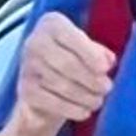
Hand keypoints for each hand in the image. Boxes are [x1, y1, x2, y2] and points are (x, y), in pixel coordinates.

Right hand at [14, 11, 114, 129]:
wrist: (42, 81)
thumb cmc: (71, 58)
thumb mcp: (85, 48)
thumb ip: (98, 52)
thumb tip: (108, 61)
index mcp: (52, 24)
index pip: (72, 37)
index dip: (90, 55)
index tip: (105, 69)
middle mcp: (35, 42)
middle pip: (68, 64)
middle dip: (92, 79)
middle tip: (106, 88)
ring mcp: (28, 67)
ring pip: (63, 86)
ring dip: (86, 96)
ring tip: (98, 100)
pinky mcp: (26, 91)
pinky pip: (54, 103)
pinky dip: (73, 109)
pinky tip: (85, 111)